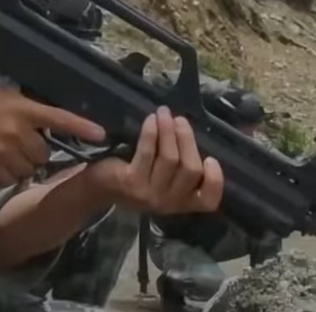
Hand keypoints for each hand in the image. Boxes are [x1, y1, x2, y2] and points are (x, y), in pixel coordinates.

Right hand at [0, 85, 106, 186]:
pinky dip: (4, 176)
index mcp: (22, 108)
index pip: (59, 118)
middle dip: (34, 153)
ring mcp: (4, 152)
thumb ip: (22, 107)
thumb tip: (40, 121)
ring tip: (2, 156)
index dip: (81, 127)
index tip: (101, 135)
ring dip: (20, 166)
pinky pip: (9, 180)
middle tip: (18, 147)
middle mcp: (17, 130)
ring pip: (28, 170)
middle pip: (44, 153)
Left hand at [83, 106, 222, 214]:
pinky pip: (147, 152)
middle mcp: (168, 203)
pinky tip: (151, 120)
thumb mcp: (163, 178)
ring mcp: (149, 194)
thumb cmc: (136, 176)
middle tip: (180, 119)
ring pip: (170, 159)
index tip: (212, 159)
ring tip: (164, 113)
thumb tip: (188, 131)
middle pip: (190, 170)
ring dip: (169, 131)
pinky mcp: (131, 182)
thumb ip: (180, 165)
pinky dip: (152, 133)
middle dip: (187, 140)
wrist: (100, 186)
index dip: (215, 181)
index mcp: (181, 202)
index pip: (208, 201)